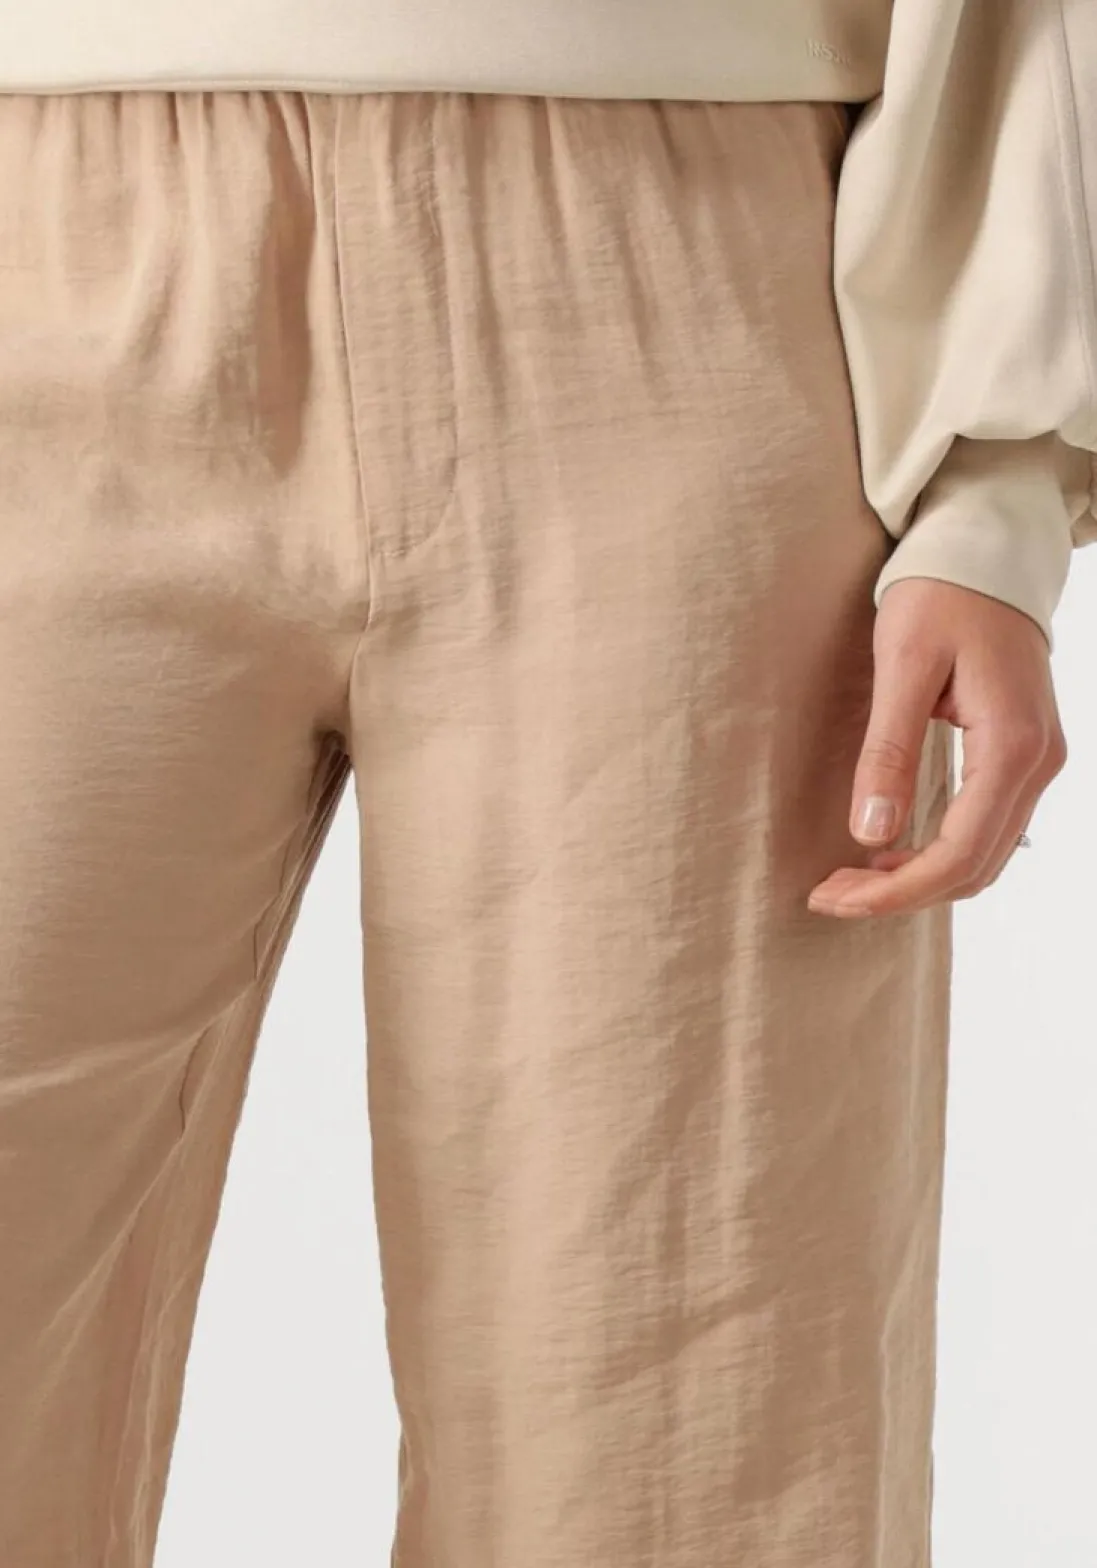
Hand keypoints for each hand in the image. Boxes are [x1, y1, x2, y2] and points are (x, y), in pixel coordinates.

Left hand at [807, 577, 1067, 918]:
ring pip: (985, 856)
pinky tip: (891, 849)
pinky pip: (988, 828)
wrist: (985, 553)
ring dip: (920, 879)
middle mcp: (1038, 764)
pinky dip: (941, 853)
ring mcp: (1038, 761)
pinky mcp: (1024, 754)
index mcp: (1010, 746)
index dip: (893, 892)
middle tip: (829, 894)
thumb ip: (889, 751)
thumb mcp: (902, 666)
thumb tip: (871, 833)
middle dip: (900, 895)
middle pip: (973, 868)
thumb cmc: (940, 597)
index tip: (832, 896)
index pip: (955, 855)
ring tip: (851, 878)